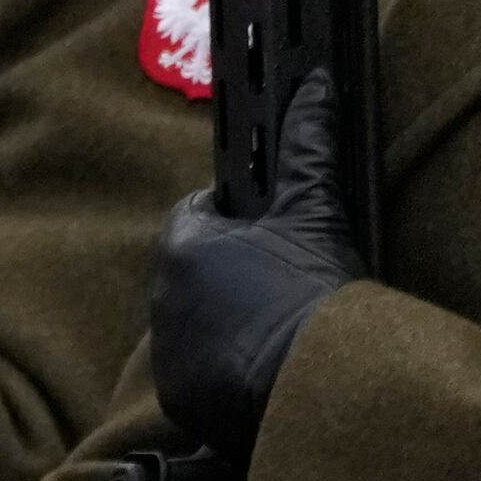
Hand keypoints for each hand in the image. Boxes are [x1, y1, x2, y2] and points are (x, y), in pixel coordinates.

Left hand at [153, 75, 360, 454]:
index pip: (199, 216)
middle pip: (194, 271)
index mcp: (181, 244)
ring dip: (225, 321)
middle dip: (230, 272)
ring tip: (278, 326)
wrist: (320, 379)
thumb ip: (306, 148)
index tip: (271, 234)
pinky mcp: (179, 395)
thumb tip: (313, 85)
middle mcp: (160, 295)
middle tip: (283, 283)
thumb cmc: (314, 288)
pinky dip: (222, 367)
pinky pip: (196, 372)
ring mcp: (166, 349)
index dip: (237, 220)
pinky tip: (264, 365)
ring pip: (194, 321)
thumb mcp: (315, 211)